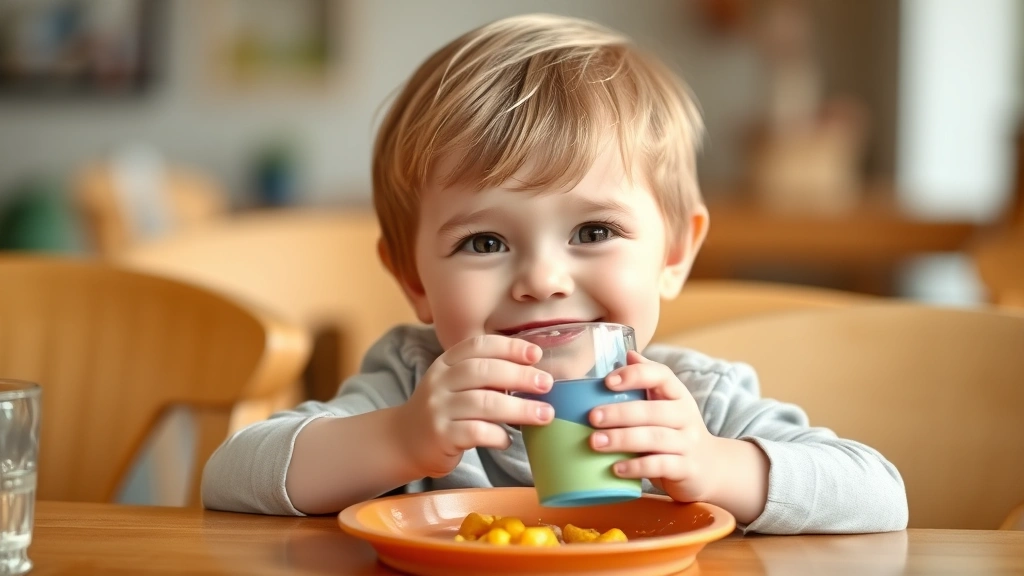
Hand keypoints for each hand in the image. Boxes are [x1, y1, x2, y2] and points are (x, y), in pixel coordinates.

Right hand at [397, 335, 554, 477]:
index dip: (509, 347)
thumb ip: (485, 375)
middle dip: (520, 376)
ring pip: (483, 403)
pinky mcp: (441, 436)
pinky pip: (476, 432)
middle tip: (546, 384)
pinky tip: (508, 440)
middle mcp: (440, 382)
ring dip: (519, 408)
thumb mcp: (456, 384)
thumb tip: (534, 372)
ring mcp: (438, 409)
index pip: (478, 346)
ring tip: (544, 414)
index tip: (536, 354)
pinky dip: (498, 435)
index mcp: (446, 363)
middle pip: (483, 371)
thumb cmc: (444, 410)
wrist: (404, 441)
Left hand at [588, 350, 718, 502]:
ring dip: (622, 439)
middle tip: (591, 417)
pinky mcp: (686, 469)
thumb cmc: (676, 431)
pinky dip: (637, 467)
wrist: (711, 467)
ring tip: (595, 442)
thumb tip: (628, 353)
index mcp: (677, 394)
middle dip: (619, 413)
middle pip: (652, 410)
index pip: (661, 375)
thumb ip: (648, 380)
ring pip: (655, 438)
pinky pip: (660, 465)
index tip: (607, 382)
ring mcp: (688, 443)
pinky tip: (615, 468)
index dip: (635, 375)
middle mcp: (685, 416)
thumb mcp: (666, 403)